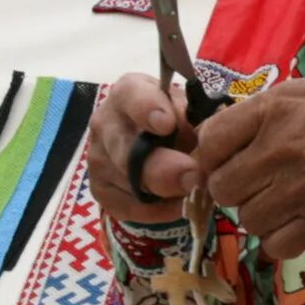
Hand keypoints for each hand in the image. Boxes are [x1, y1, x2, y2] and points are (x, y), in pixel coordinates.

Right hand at [90, 74, 202, 223]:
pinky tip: (176, 204)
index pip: (131, 96)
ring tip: (193, 190)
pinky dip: (156, 211)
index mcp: (127, 93)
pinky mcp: (99, 188)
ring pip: (129, 183)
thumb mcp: (186, 109)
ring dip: (165, 192)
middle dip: (160, 168)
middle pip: (126, 151)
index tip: (167, 124)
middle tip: (193, 177)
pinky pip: (128, 206)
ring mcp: (97, 158)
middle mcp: (104, 123)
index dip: (147, 109)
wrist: (148, 141)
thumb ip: (193, 118)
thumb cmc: (173, 119)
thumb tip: (206, 139)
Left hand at [196, 74, 304, 259]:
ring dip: (262, 215)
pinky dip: (282, 240)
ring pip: (248, 220)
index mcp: (272, 109)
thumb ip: (259, 116)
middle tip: (260, 184)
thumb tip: (218, 140)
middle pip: (222, 188)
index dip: (213, 156)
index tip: (227, 161)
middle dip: (237, 189)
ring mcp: (300, 187)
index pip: (209, 142)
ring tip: (286, 202)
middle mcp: (278, 148)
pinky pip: (276, 246)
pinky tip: (298, 223)